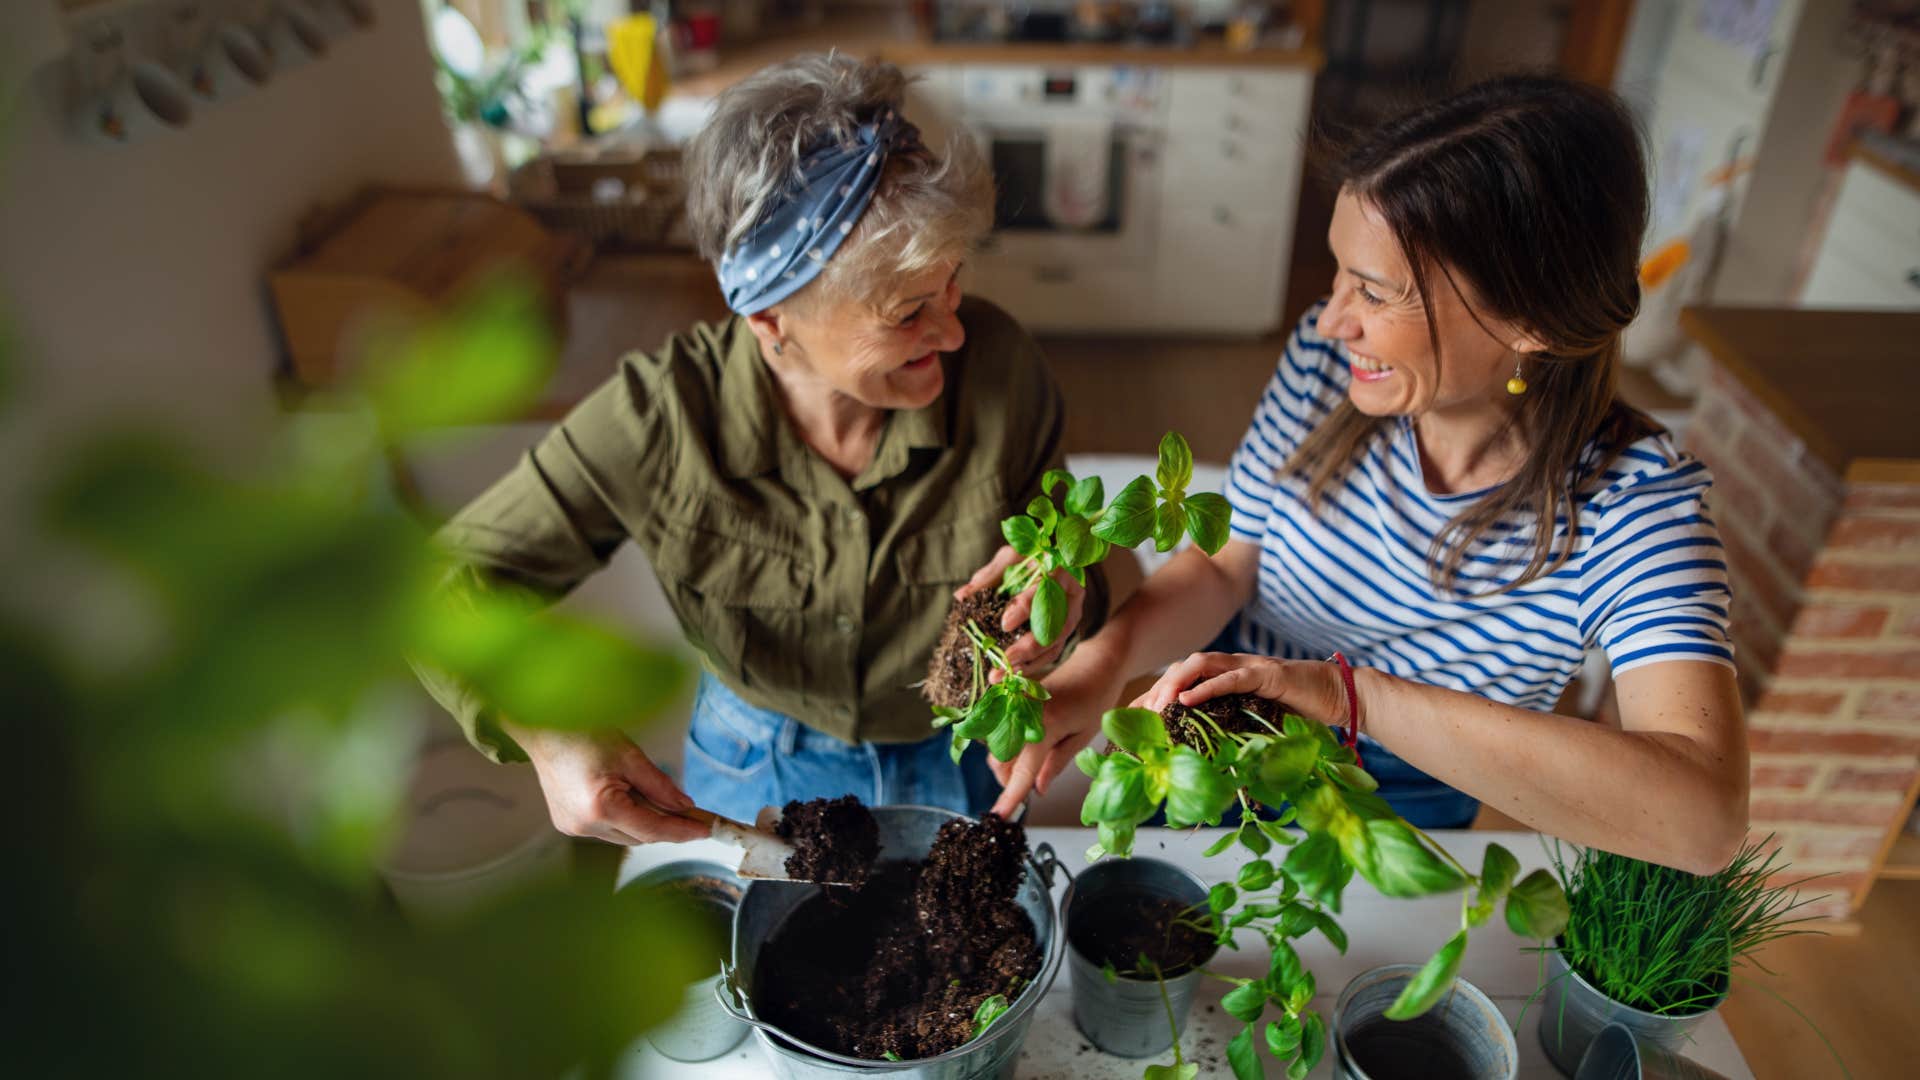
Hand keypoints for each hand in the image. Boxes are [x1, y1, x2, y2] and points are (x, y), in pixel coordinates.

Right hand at [505, 723, 710, 844]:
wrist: (544, 730)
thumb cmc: (583, 734)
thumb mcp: (630, 756)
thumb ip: (660, 786)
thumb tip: (684, 806)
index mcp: (600, 807)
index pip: (653, 830)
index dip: (682, 831)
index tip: (706, 830)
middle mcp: (584, 825)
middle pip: (639, 837)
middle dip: (666, 825)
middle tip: (692, 813)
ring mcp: (573, 828)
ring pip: (624, 836)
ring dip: (644, 822)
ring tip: (654, 797)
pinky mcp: (567, 824)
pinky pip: (607, 830)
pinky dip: (624, 819)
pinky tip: (627, 798)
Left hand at [956, 544, 1086, 674]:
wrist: (1059, 561)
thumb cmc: (1031, 557)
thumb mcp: (1011, 558)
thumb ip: (989, 576)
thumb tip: (962, 597)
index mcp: (1058, 571)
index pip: (1043, 591)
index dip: (1024, 609)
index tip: (1004, 624)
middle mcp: (1071, 596)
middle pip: (1053, 627)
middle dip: (1027, 648)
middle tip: (1002, 661)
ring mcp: (1072, 616)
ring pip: (1054, 646)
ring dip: (1028, 665)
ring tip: (1001, 676)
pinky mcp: (1066, 632)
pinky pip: (1051, 654)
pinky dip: (1031, 667)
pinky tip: (1011, 675)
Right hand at [988, 651, 1122, 817]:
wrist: (1094, 662)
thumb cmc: (1097, 699)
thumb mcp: (1083, 737)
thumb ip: (1055, 764)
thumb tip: (1037, 791)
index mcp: (1044, 727)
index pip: (1022, 771)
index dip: (1010, 797)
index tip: (998, 818)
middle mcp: (1022, 715)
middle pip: (1000, 761)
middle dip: (1009, 782)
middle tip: (1028, 794)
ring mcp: (1014, 707)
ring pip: (997, 748)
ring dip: (1008, 766)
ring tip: (1032, 771)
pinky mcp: (1013, 702)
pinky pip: (1001, 732)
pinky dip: (1009, 748)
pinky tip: (1028, 752)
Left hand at [1138, 652, 1346, 724]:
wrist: (1341, 697)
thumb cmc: (1302, 713)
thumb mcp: (1259, 725)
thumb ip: (1235, 734)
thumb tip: (1210, 767)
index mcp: (1228, 678)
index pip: (1183, 681)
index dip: (1156, 695)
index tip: (1132, 717)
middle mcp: (1234, 667)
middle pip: (1183, 669)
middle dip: (1158, 689)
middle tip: (1139, 715)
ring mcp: (1249, 667)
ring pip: (1201, 664)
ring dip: (1175, 682)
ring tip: (1158, 704)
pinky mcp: (1268, 673)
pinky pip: (1233, 677)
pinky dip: (1207, 686)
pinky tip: (1187, 700)